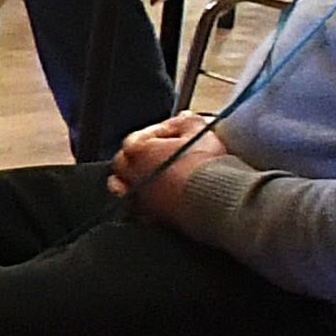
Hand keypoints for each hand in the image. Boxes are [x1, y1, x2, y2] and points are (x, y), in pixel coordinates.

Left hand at [108, 112, 228, 225]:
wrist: (215, 201)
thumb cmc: (206, 168)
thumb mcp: (200, 133)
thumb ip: (187, 122)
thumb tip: (182, 118)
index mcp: (139, 150)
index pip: (138, 137)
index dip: (157, 133)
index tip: (172, 135)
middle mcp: (131, 175)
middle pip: (124, 162)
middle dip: (140, 156)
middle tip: (160, 154)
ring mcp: (136, 198)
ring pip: (121, 186)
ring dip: (132, 179)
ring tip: (152, 177)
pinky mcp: (146, 218)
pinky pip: (133, 208)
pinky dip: (139, 202)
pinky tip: (154, 199)